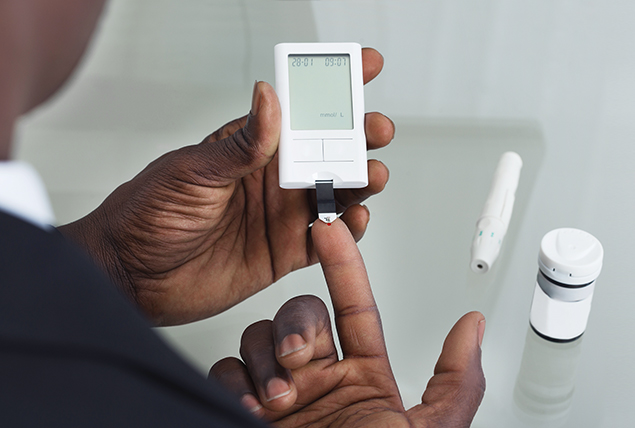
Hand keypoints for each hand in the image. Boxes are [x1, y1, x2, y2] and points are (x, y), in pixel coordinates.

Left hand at [59, 48, 393, 325]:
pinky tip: (355, 219)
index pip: (299, 109)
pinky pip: (327, 238)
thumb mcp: (193, 170)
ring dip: (360, 182)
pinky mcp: (284, 251)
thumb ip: (240, 143)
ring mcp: (281, 214)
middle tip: (376, 129)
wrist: (134, 276)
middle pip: (329, 150)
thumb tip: (270, 98)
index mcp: (251, 147)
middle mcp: (271, 178)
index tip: (366, 66)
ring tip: (373, 175)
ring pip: (336, 191)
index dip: (334, 86)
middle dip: (360, 135)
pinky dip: (347, 229)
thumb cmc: (150, 215)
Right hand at [209, 219, 485, 426]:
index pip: (352, 305)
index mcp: (362, 379)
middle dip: (296, 327)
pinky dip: (234, 380)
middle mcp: (318, 381)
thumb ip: (455, 382)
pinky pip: (227, 371)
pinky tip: (250, 406)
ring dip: (266, 358)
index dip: (343, 264)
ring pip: (260, 338)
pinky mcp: (242, 410)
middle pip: (298, 315)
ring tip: (279, 399)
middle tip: (302, 359)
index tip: (331, 230)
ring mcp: (279, 395)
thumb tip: (473, 325)